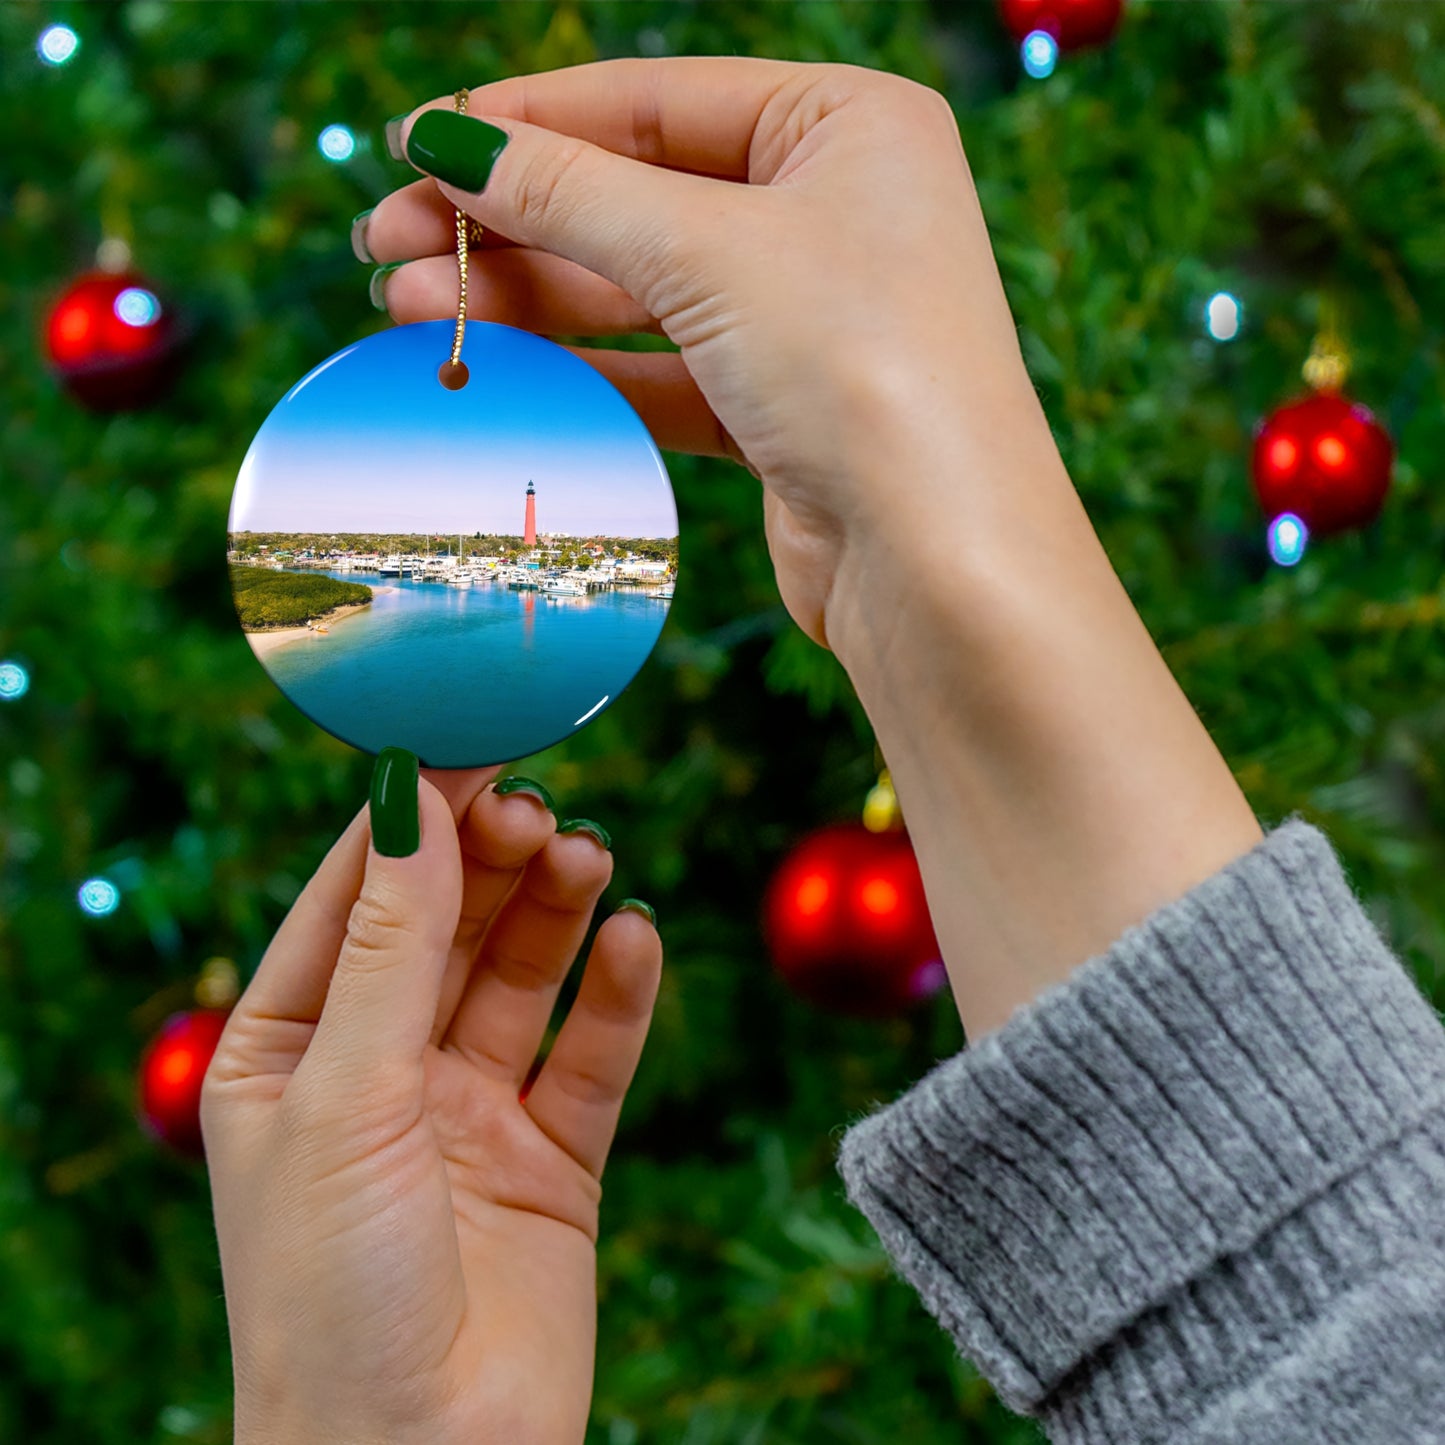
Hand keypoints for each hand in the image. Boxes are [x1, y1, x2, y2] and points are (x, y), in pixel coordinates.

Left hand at [202, 761, 661, 1444]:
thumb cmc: (332, 1294)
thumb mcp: (346, 1097)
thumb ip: (391, 946)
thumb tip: (412, 801)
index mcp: (289, 1052)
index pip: (352, 900)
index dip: (409, 820)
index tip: (467, 742)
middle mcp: (380, 1071)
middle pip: (447, 927)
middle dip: (490, 862)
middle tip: (539, 808)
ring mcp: (469, 1112)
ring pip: (522, 977)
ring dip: (555, 911)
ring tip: (588, 857)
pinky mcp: (553, 1159)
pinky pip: (592, 1055)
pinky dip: (618, 995)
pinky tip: (636, 940)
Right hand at [360, 56, 1050, 655]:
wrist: (938, 563)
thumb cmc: (863, 372)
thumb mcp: (707, 252)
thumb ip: (571, 193)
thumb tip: (450, 141)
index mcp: (848, 125)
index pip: (654, 101)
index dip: (526, 121)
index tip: (414, 143)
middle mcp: (834, 211)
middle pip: (636, 196)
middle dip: (508, 220)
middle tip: (385, 243)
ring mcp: (808, 315)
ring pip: (639, 290)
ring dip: (525, 298)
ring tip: (408, 307)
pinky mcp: (782, 409)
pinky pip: (661, 370)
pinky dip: (580, 369)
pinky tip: (492, 365)